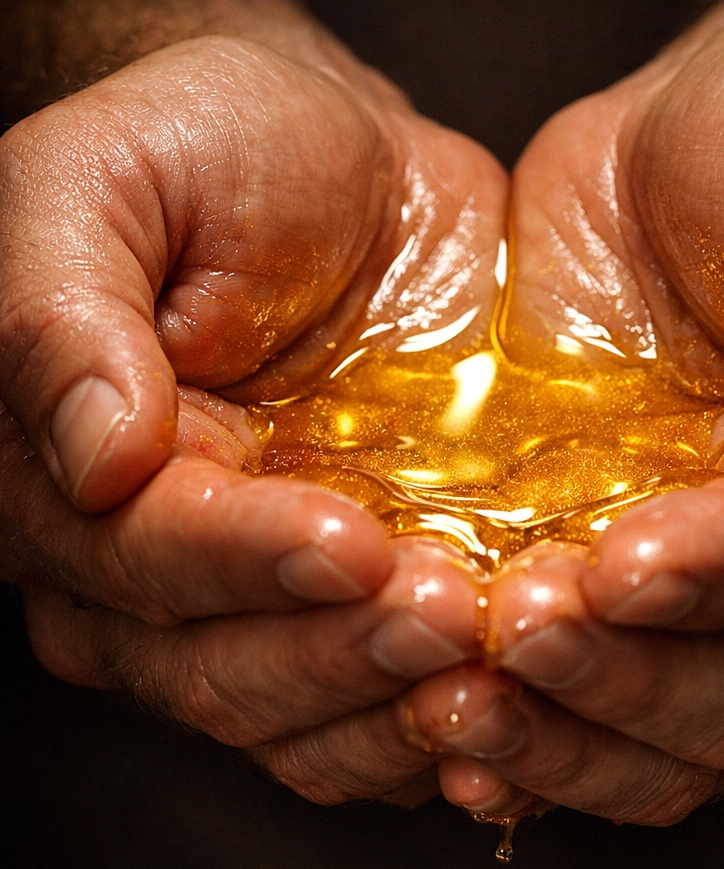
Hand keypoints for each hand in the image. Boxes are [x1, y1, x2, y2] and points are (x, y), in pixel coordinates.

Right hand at [0, 33, 506, 802]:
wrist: (348, 169)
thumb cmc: (218, 149)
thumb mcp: (110, 180)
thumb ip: (63, 314)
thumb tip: (94, 457)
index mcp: (78, 475)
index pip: (146, 557)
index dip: (246, 560)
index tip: (352, 541)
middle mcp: (160, 564)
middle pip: (225, 667)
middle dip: (339, 650)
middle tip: (450, 615)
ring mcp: (271, 591)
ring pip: (308, 714)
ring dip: (399, 704)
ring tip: (496, 666)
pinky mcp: (370, 589)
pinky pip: (390, 696)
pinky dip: (447, 719)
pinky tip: (515, 697)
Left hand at [397, 3, 723, 819]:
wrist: (698, 135)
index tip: (620, 566)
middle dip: (628, 677)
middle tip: (515, 638)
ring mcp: (717, 595)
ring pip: (662, 732)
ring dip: (558, 732)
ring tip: (452, 701)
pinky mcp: (614, 577)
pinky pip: (583, 700)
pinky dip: (523, 728)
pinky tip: (446, 728)